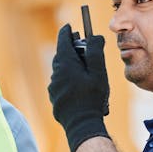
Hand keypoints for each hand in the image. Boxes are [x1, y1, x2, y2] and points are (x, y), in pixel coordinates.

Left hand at [48, 23, 109, 151]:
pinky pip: (61, 84)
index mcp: (65, 64)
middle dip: (71, 49)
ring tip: (84, 68)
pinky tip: (80, 86)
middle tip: (80, 45)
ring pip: (61, 70)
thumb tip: (94, 37)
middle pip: (62, 55)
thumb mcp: (98, 71)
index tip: (69, 27)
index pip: (63, 40)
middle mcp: (56, 73)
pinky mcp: (55, 98)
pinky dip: (69, 80)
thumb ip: (95, 51)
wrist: (81, 124)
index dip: (67, 32)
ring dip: (71, 66)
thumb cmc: (92, 97)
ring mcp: (54, 87)